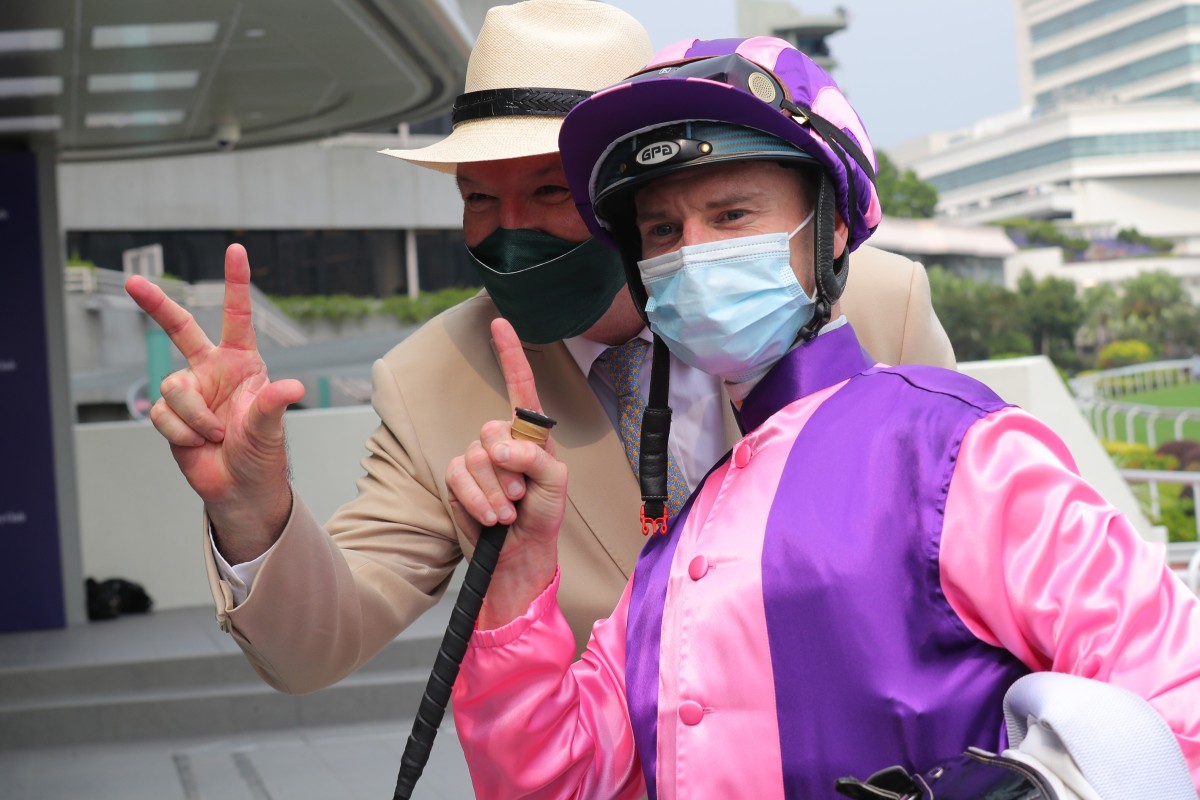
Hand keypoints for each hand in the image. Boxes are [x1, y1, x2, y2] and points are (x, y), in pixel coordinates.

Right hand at [125, 244, 304, 562]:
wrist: (239, 487)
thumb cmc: (262, 454)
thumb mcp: (270, 428)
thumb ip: (273, 404)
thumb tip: (294, 387)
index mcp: (243, 363)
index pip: (238, 316)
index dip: (236, 282)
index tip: (236, 248)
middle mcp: (212, 371)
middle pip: (178, 329)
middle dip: (155, 304)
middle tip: (132, 281)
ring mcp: (189, 392)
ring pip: (172, 388)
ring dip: (195, 418)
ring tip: (216, 435)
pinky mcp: (168, 415)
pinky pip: (160, 413)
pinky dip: (181, 432)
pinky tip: (198, 443)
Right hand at [445, 318, 566, 627]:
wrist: (519, 560)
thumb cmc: (542, 521)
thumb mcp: (555, 486)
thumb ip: (536, 457)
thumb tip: (499, 445)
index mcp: (531, 436)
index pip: (520, 387)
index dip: (510, 354)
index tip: (500, 322)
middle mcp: (501, 442)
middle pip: (492, 430)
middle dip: (510, 467)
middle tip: (522, 495)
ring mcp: (477, 462)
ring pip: (475, 457)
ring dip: (496, 491)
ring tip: (509, 512)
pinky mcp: (456, 483)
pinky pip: (458, 477)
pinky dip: (477, 500)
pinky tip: (490, 518)